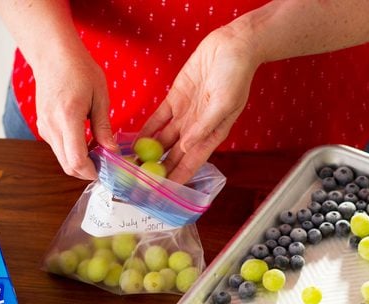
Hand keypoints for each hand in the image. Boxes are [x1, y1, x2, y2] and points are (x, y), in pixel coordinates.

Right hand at [34, 50, 116, 179]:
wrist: (52, 55)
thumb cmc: (79, 70)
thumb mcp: (100, 96)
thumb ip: (104, 127)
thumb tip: (112, 151)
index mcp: (68, 117)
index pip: (76, 159)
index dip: (91, 172)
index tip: (105, 171)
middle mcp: (51, 125)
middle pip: (67, 165)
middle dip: (86, 171)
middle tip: (104, 165)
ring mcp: (44, 126)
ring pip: (61, 158)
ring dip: (79, 161)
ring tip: (97, 150)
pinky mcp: (43, 125)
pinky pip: (57, 147)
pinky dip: (71, 151)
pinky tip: (85, 141)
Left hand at [139, 26, 259, 183]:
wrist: (232, 46)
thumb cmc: (237, 75)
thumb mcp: (224, 103)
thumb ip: (205, 126)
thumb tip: (187, 146)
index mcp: (213, 134)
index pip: (191, 162)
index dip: (177, 178)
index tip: (162, 192)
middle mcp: (197, 129)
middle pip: (174, 156)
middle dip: (159, 171)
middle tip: (140, 184)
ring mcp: (185, 115)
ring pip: (163, 141)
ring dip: (148, 154)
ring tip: (132, 166)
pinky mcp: (175, 100)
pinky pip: (157, 120)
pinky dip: (146, 131)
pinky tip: (134, 142)